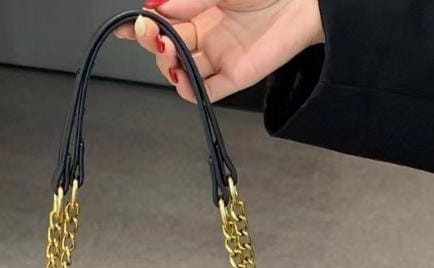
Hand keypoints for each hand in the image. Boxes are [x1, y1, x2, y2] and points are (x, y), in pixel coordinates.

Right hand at [115, 0, 323, 102]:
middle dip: (154, 43)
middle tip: (153, 34)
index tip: (126, 25)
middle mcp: (208, 34)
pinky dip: (190, 90)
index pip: (163, 21)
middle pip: (167, 48)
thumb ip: (191, 0)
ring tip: (170, 52)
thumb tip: (160, 7)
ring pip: (182, 71)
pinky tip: (183, 77)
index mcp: (201, 9)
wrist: (306, 3)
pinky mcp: (235, 77)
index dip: (141, 25)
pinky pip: (205, 92)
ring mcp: (220, 57)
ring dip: (169, 65)